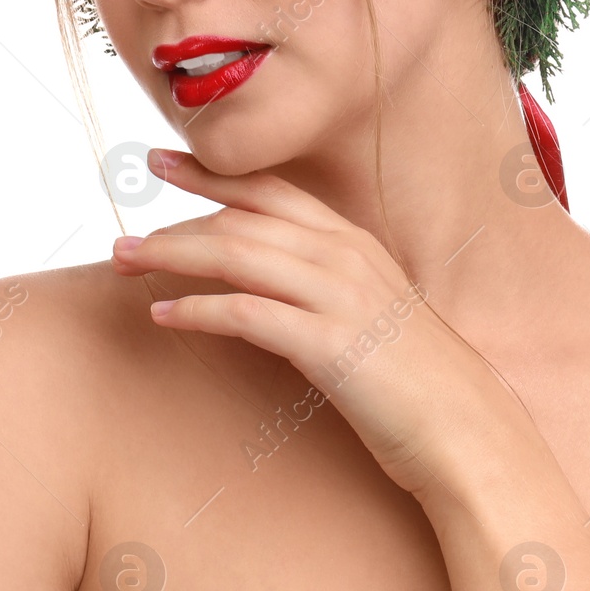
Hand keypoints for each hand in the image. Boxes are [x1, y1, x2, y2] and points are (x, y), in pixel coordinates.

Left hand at [109, 148, 508, 497]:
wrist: (465, 429)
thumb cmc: (415, 379)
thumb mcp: (371, 311)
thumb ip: (326, 286)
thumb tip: (271, 281)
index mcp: (355, 242)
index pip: (271, 191)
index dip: (213, 174)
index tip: (164, 161)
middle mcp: (345, 255)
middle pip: (242, 217)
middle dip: (176, 213)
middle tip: (124, 219)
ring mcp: (338, 296)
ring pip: (235, 254)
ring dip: (172, 254)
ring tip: (124, 261)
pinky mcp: (327, 343)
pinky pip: (245, 313)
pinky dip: (197, 309)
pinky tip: (162, 314)